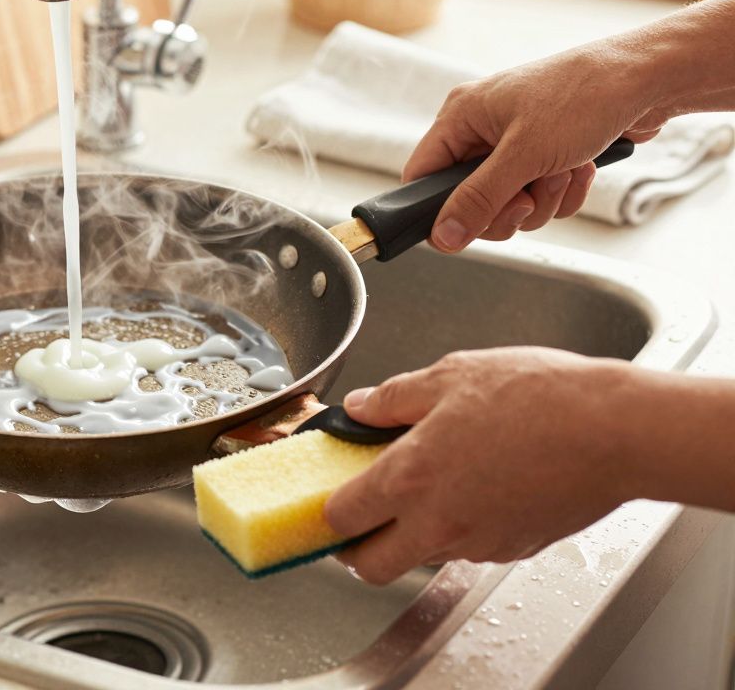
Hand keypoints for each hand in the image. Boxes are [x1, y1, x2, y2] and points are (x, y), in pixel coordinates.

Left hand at [323, 348, 642, 584]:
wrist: (616, 431)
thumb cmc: (540, 398)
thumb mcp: (451, 376)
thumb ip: (394, 398)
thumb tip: (361, 408)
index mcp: (408, 479)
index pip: (339, 518)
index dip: (326, 509)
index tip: (329, 494)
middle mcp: (437, 523)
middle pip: (371, 567)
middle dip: (358, 549)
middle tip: (364, 515)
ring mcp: (477, 543)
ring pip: (422, 557)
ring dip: (413, 533)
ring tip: (434, 483)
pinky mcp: (514, 549)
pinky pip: (470, 548)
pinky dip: (462, 527)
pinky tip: (480, 485)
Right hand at [410, 44, 670, 251]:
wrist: (650, 78)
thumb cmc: (585, 95)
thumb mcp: (524, 155)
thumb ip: (478, 200)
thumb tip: (443, 236)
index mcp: (461, 116)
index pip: (423, 176)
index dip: (438, 210)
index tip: (463, 230)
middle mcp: (483, 129)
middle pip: (468, 200)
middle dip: (507, 207)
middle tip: (528, 196)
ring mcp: (516, 142)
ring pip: (508, 204)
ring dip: (542, 199)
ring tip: (565, 169)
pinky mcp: (546, 153)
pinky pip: (538, 197)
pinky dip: (562, 192)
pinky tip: (580, 168)